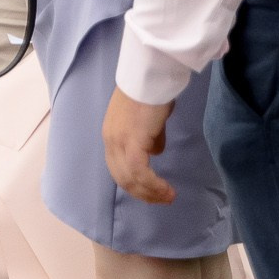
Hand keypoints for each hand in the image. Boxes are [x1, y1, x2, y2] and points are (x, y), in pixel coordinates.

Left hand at [102, 88, 177, 203]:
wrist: (149, 78)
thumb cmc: (152, 95)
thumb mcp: (148, 121)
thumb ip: (149, 137)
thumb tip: (154, 152)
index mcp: (112, 135)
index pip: (118, 167)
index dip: (134, 183)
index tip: (151, 192)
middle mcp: (110, 140)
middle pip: (121, 177)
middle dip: (142, 193)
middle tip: (162, 200)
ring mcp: (118, 141)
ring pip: (130, 178)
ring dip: (150, 192)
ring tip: (168, 197)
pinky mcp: (131, 142)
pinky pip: (140, 172)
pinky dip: (153, 184)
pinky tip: (167, 189)